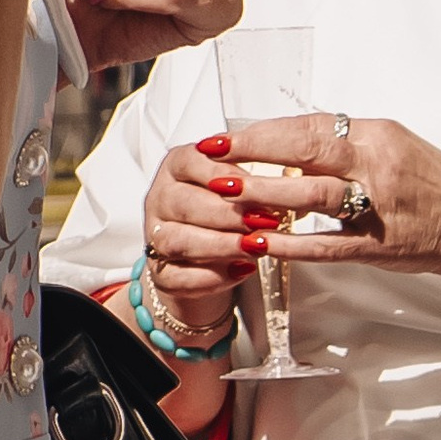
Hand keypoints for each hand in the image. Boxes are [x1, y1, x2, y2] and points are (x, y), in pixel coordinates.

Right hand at [138, 133, 263, 356]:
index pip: (191, 162)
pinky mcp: (160, 272)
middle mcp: (161, 198)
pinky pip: (177, 277)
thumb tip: (285, 184)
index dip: (223, 175)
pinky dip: (210, 277)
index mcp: (178, 168)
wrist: (210, 261)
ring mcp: (155, 236)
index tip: (254, 184)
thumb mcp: (241, 189)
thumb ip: (252, 181)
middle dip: (227, 214)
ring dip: (220, 245)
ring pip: (177, 241)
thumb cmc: (227, 216)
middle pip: (184, 203)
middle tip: (263, 221)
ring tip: (254, 248)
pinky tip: (239, 271)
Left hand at [200, 110, 440, 304]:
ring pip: (312, 195)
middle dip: (252, 153)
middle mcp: (378, 163)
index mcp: (377, 135)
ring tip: (223, 198)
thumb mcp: (394, 150)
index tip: (225, 136)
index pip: (309, 125)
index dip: (262, 131)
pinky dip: (292, 244)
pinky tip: (259, 244)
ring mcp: (381, 206)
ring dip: (264, 196)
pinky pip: (328, 243)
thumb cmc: (438, 188)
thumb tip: (296, 144)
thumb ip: (348, 147)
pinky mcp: (382, 246)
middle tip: (209, 159)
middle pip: (304, 150)